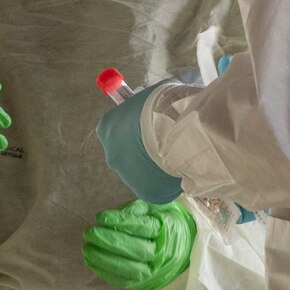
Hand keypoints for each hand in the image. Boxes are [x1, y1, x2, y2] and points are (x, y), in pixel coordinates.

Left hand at [84, 198, 196, 289]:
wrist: (180, 251)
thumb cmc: (161, 225)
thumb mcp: (155, 210)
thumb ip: (136, 210)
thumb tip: (114, 216)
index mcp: (165, 231)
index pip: (142, 227)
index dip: (120, 222)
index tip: (99, 217)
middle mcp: (161, 254)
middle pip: (136, 250)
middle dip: (109, 242)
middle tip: (89, 232)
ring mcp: (153, 271)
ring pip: (129, 269)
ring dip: (104, 259)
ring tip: (87, 248)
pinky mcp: (142, 283)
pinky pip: (123, 281)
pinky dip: (105, 272)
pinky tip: (91, 261)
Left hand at [95, 82, 184, 203]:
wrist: (177, 131)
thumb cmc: (163, 105)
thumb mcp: (150, 96)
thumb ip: (147, 107)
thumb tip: (156, 107)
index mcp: (107, 128)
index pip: (119, 129)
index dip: (137, 127)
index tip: (152, 124)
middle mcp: (111, 155)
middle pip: (129, 154)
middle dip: (146, 150)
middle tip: (168, 141)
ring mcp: (127, 176)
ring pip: (144, 172)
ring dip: (158, 165)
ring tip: (179, 153)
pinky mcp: (147, 192)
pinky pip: (160, 185)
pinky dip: (170, 178)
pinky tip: (183, 167)